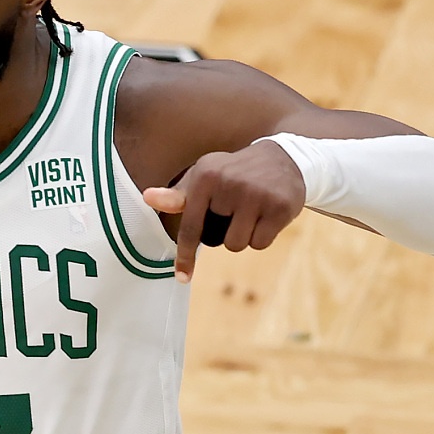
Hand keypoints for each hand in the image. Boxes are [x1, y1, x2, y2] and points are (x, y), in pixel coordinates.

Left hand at [142, 140, 305, 282]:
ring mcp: (257, 194)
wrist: (285, 157)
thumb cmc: (234, 172)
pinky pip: (261, 243)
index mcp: (206, 175)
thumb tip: (148, 198)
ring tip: (252, 212)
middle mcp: (230, 182)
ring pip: (238, 245)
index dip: (185, 254)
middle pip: (217, 240)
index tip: (182, 276)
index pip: (190, 225)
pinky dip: (263, 236)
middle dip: (226, 231)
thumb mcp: (205, 177)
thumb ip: (178, 195)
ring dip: (244, 236)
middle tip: (236, 208)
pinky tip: (267, 214)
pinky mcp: (280, 206)